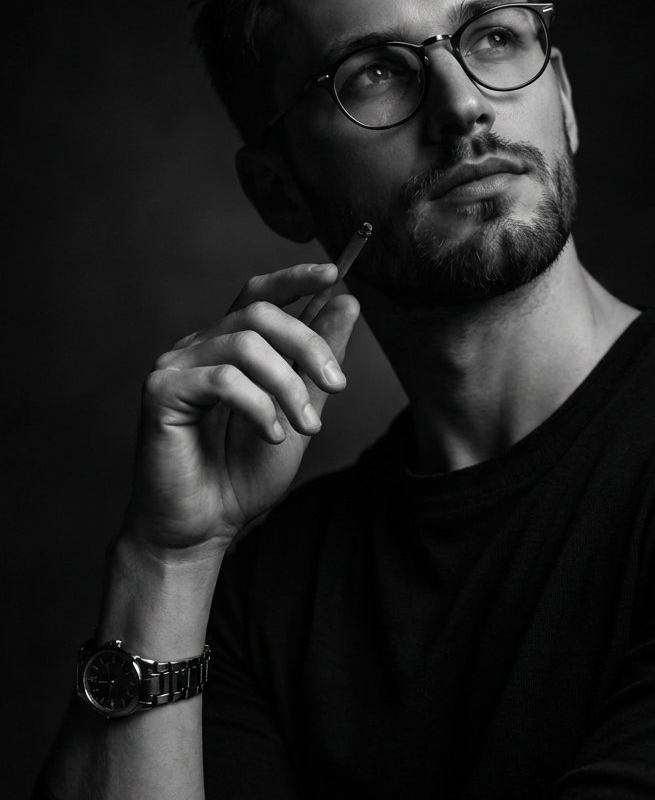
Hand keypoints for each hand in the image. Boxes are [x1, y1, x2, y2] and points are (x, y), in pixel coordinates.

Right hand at [121, 262, 358, 555]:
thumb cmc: (243, 473)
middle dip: (309, 344)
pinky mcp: (160, 392)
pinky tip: (272, 435)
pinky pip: (222, 379)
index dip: (296, 277)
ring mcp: (175, 366)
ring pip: (244, 345)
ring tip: (306, 426)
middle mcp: (199, 347)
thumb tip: (347, 302)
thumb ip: (318, 361)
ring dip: (289, 386)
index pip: (259, 294)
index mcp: (229, 347)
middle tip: (338, 387)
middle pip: (258, 313)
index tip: (337, 273)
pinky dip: (259, 407)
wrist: (203, 526)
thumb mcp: (300, 411)